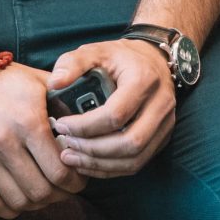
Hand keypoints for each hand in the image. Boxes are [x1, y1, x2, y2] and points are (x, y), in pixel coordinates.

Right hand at [0, 57, 83, 215]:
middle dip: (62, 194)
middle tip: (67, 187)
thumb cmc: (2, 78)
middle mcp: (5, 143)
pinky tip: (21, 197)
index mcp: (29, 122)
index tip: (81, 176)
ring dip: (38, 203)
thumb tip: (90, 123)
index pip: (60, 171)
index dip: (77, 181)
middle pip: (42, 191)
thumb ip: (67, 102)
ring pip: (19, 201)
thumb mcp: (40, 82)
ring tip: (46, 192)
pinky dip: (11, 208)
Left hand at [47, 37, 177, 179]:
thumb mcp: (95, 51)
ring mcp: (165, 124)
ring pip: (135, 159)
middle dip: (93, 150)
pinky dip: (111, 169)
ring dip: (101, 164)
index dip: (85, 126)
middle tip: (65, 147)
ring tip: (72, 158)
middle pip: (130, 142)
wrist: (154, 60)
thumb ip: (72, 63)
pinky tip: (87, 163)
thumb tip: (55, 84)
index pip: (115, 114)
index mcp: (144, 80)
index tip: (61, 125)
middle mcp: (160, 104)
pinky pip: (137, 163)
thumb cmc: (120, 57)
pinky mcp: (162, 138)